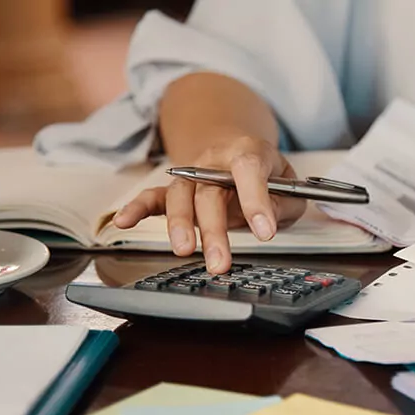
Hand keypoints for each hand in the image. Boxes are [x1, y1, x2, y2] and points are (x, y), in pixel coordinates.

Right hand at [112, 135, 306, 273]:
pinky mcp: (177, 190)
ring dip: (180, 225)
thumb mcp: (291, 188)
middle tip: (220, 261)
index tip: (265, 231)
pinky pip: (153, 197)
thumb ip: (283, 203)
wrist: (242, 154)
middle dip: (214, 229)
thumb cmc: (269, 175)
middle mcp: (215, 161)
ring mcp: (192, 174)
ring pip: (181, 197)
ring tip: (185, 251)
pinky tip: (123, 221)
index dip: (256, 200)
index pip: (249, 169)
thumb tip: (266, 221)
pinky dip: (137, 208)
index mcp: (249, 152)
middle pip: (209, 191)